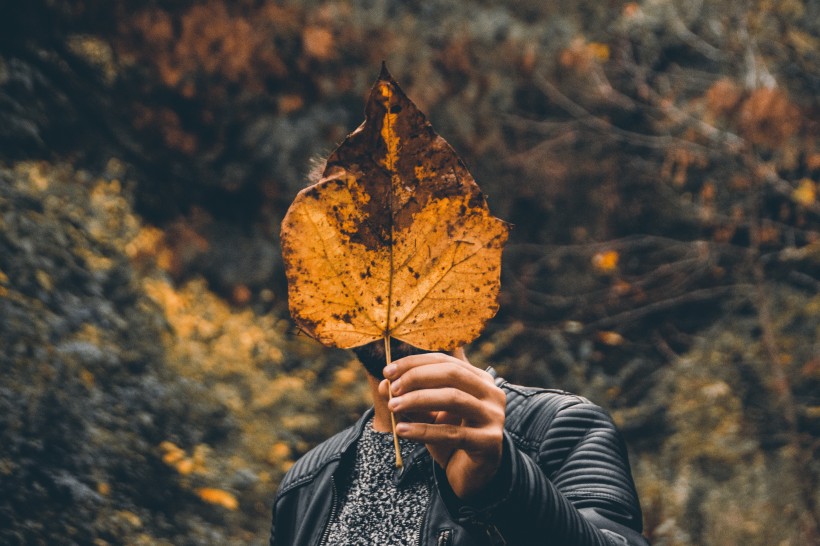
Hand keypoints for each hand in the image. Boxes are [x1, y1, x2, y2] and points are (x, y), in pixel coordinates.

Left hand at [380, 351, 505, 498]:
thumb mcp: (426, 415)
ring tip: (393, 407)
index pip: (444, 361)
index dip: (414, 363)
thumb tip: (385, 384)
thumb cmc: (449, 439)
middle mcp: (491, 393)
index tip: (387, 371)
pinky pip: (452, 434)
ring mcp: (494, 416)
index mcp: (479, 379)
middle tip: (392, 389)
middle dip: (417, 377)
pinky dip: (423, 431)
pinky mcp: (490, 441)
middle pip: (452, 374)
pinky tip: (401, 431)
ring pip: (453, 398)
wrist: (471, 475)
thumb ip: (409, 398)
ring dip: (418, 400)